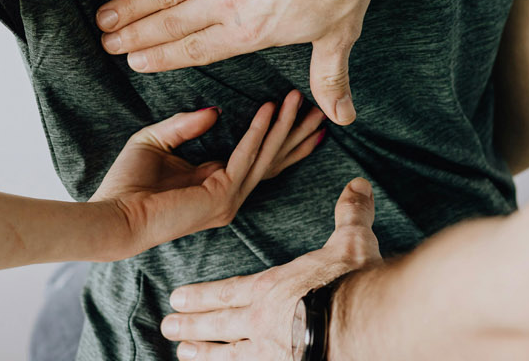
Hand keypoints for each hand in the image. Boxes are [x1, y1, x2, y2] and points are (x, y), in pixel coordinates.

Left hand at [92, 90, 326, 257]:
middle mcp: (228, 194)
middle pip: (273, 159)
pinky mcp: (221, 197)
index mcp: (215, 182)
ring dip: (284, 126)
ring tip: (299, 99)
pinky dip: (258, 131)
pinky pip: (246, 157)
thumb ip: (185, 125)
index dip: (280, 135)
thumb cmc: (126, 184)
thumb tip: (216, 110)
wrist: (114, 215)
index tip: (298, 111)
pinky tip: (269, 109)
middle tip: (321, 108)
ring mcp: (228, 199)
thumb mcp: (156, 141)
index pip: (258, 158)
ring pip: (266, 156)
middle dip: (297, 133)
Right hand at [95, 0, 382, 124]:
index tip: (135, 63)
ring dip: (130, 4)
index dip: (162, 58)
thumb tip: (341, 117)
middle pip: (169, 23)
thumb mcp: (339, 34)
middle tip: (107, 42)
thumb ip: (329, 78)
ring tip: (105, 14)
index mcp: (249, 32)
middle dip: (134, 35)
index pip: (196, 50)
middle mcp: (225, 4)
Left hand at [161, 178, 380, 359]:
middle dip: (191, 324)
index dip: (200, 296)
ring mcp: (269, 353)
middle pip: (218, 323)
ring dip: (203, 353)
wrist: (361, 322)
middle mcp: (262, 322)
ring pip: (228, 354)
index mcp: (271, 289)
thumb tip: (357, 184)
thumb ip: (350, 214)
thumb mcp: (351, 242)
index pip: (226, 291)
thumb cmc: (350, 282)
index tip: (177, 298)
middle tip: (167, 327)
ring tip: (182, 353)